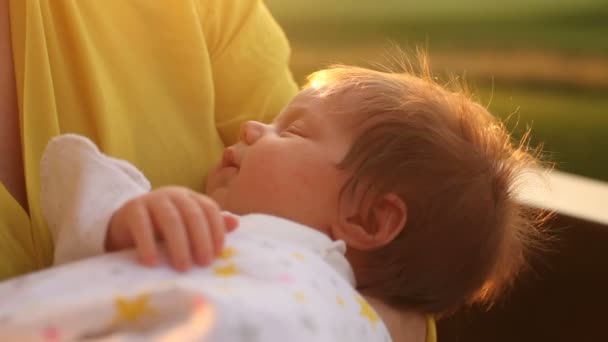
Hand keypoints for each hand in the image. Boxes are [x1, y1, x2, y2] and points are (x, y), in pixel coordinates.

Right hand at [106, 186, 237, 270]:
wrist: (125, 227)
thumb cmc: (162, 230)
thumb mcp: (188, 228)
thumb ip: (210, 225)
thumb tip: (236, 223)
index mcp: (191, 198)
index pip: (209, 209)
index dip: (216, 230)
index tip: (218, 253)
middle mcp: (174, 194)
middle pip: (193, 214)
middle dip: (201, 239)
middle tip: (204, 263)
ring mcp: (152, 199)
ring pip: (171, 219)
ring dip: (179, 245)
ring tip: (183, 268)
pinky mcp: (132, 209)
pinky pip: (142, 225)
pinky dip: (148, 244)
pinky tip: (153, 262)